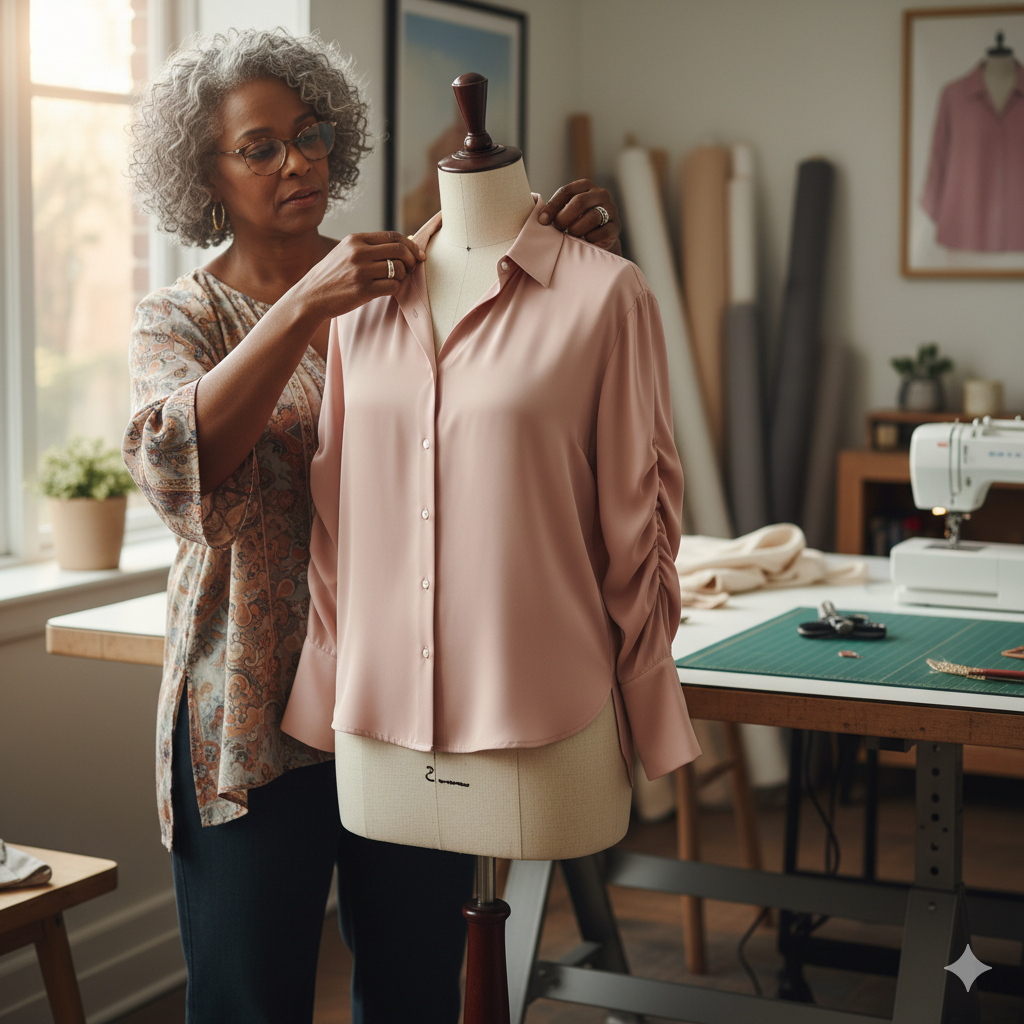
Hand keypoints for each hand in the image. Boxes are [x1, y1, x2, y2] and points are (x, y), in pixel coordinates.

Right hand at [300, 231, 425, 321]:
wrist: (310, 297)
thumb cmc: (331, 277)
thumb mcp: (345, 253)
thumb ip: (368, 247)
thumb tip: (401, 245)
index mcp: (355, 239)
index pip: (393, 236)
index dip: (410, 245)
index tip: (418, 255)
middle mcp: (358, 252)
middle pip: (400, 251)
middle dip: (412, 260)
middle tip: (412, 269)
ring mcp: (361, 271)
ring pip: (399, 269)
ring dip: (402, 277)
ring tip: (394, 281)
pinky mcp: (363, 290)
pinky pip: (393, 286)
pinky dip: (395, 289)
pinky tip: (386, 290)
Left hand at [539, 181, 621, 256]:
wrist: (599, 239)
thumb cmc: (577, 223)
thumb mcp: (567, 211)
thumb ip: (556, 208)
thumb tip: (538, 213)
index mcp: (585, 186)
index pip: (567, 191)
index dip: (552, 206)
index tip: (542, 221)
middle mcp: (600, 194)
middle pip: (579, 202)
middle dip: (564, 218)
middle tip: (557, 229)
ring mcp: (610, 210)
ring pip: (591, 217)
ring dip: (576, 229)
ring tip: (571, 236)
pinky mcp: (615, 227)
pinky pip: (601, 232)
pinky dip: (589, 239)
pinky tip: (585, 241)